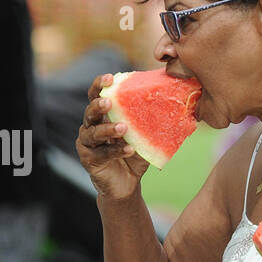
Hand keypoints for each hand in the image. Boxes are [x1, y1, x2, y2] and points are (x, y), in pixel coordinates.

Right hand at [77, 73, 149, 199]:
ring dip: (108, 129)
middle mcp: (91, 126)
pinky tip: (129, 149)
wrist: (127, 184)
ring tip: (123, 128)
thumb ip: (149, 118)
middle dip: (98, 105)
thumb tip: (174, 99)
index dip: (100, 85)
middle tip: (109, 102)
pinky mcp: (88, 159)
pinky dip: (115, 150)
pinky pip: (101, 153)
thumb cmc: (134, 153)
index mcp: (103, 115)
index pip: (96, 95)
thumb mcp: (144, 134)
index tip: (110, 78)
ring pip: (93, 133)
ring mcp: (87, 143)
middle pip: (90, 112)